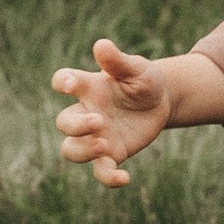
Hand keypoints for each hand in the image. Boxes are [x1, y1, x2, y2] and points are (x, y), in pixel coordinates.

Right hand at [52, 37, 173, 186]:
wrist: (161, 102)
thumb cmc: (143, 80)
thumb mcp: (137, 69)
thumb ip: (118, 61)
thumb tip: (101, 45)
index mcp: (89, 87)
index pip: (64, 81)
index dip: (62, 83)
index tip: (69, 84)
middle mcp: (87, 113)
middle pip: (64, 123)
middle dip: (76, 125)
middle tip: (99, 122)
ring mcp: (97, 136)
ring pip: (72, 150)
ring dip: (83, 151)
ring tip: (104, 145)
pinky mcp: (112, 154)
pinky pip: (101, 171)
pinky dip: (108, 178)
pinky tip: (125, 178)